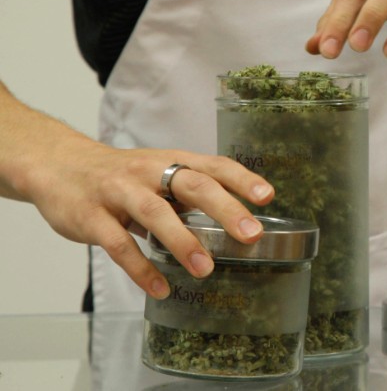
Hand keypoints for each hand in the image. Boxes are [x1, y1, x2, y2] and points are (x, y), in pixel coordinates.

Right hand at [21, 136, 273, 299]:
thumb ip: (191, 192)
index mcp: (171, 160)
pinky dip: (140, 268)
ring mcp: (118, 192)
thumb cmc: (121, 175)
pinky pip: (118, 245)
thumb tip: (236, 220)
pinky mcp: (91, 216)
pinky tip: (160, 288)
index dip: (242, 179)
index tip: (268, 196)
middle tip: (251, 234)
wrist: (57, 165)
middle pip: (192, 185)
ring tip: (206, 269)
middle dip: (225, 209)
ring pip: (155, 214)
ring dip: (183, 242)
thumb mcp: (159, 173)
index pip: (213, 165)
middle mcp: (149, 171)